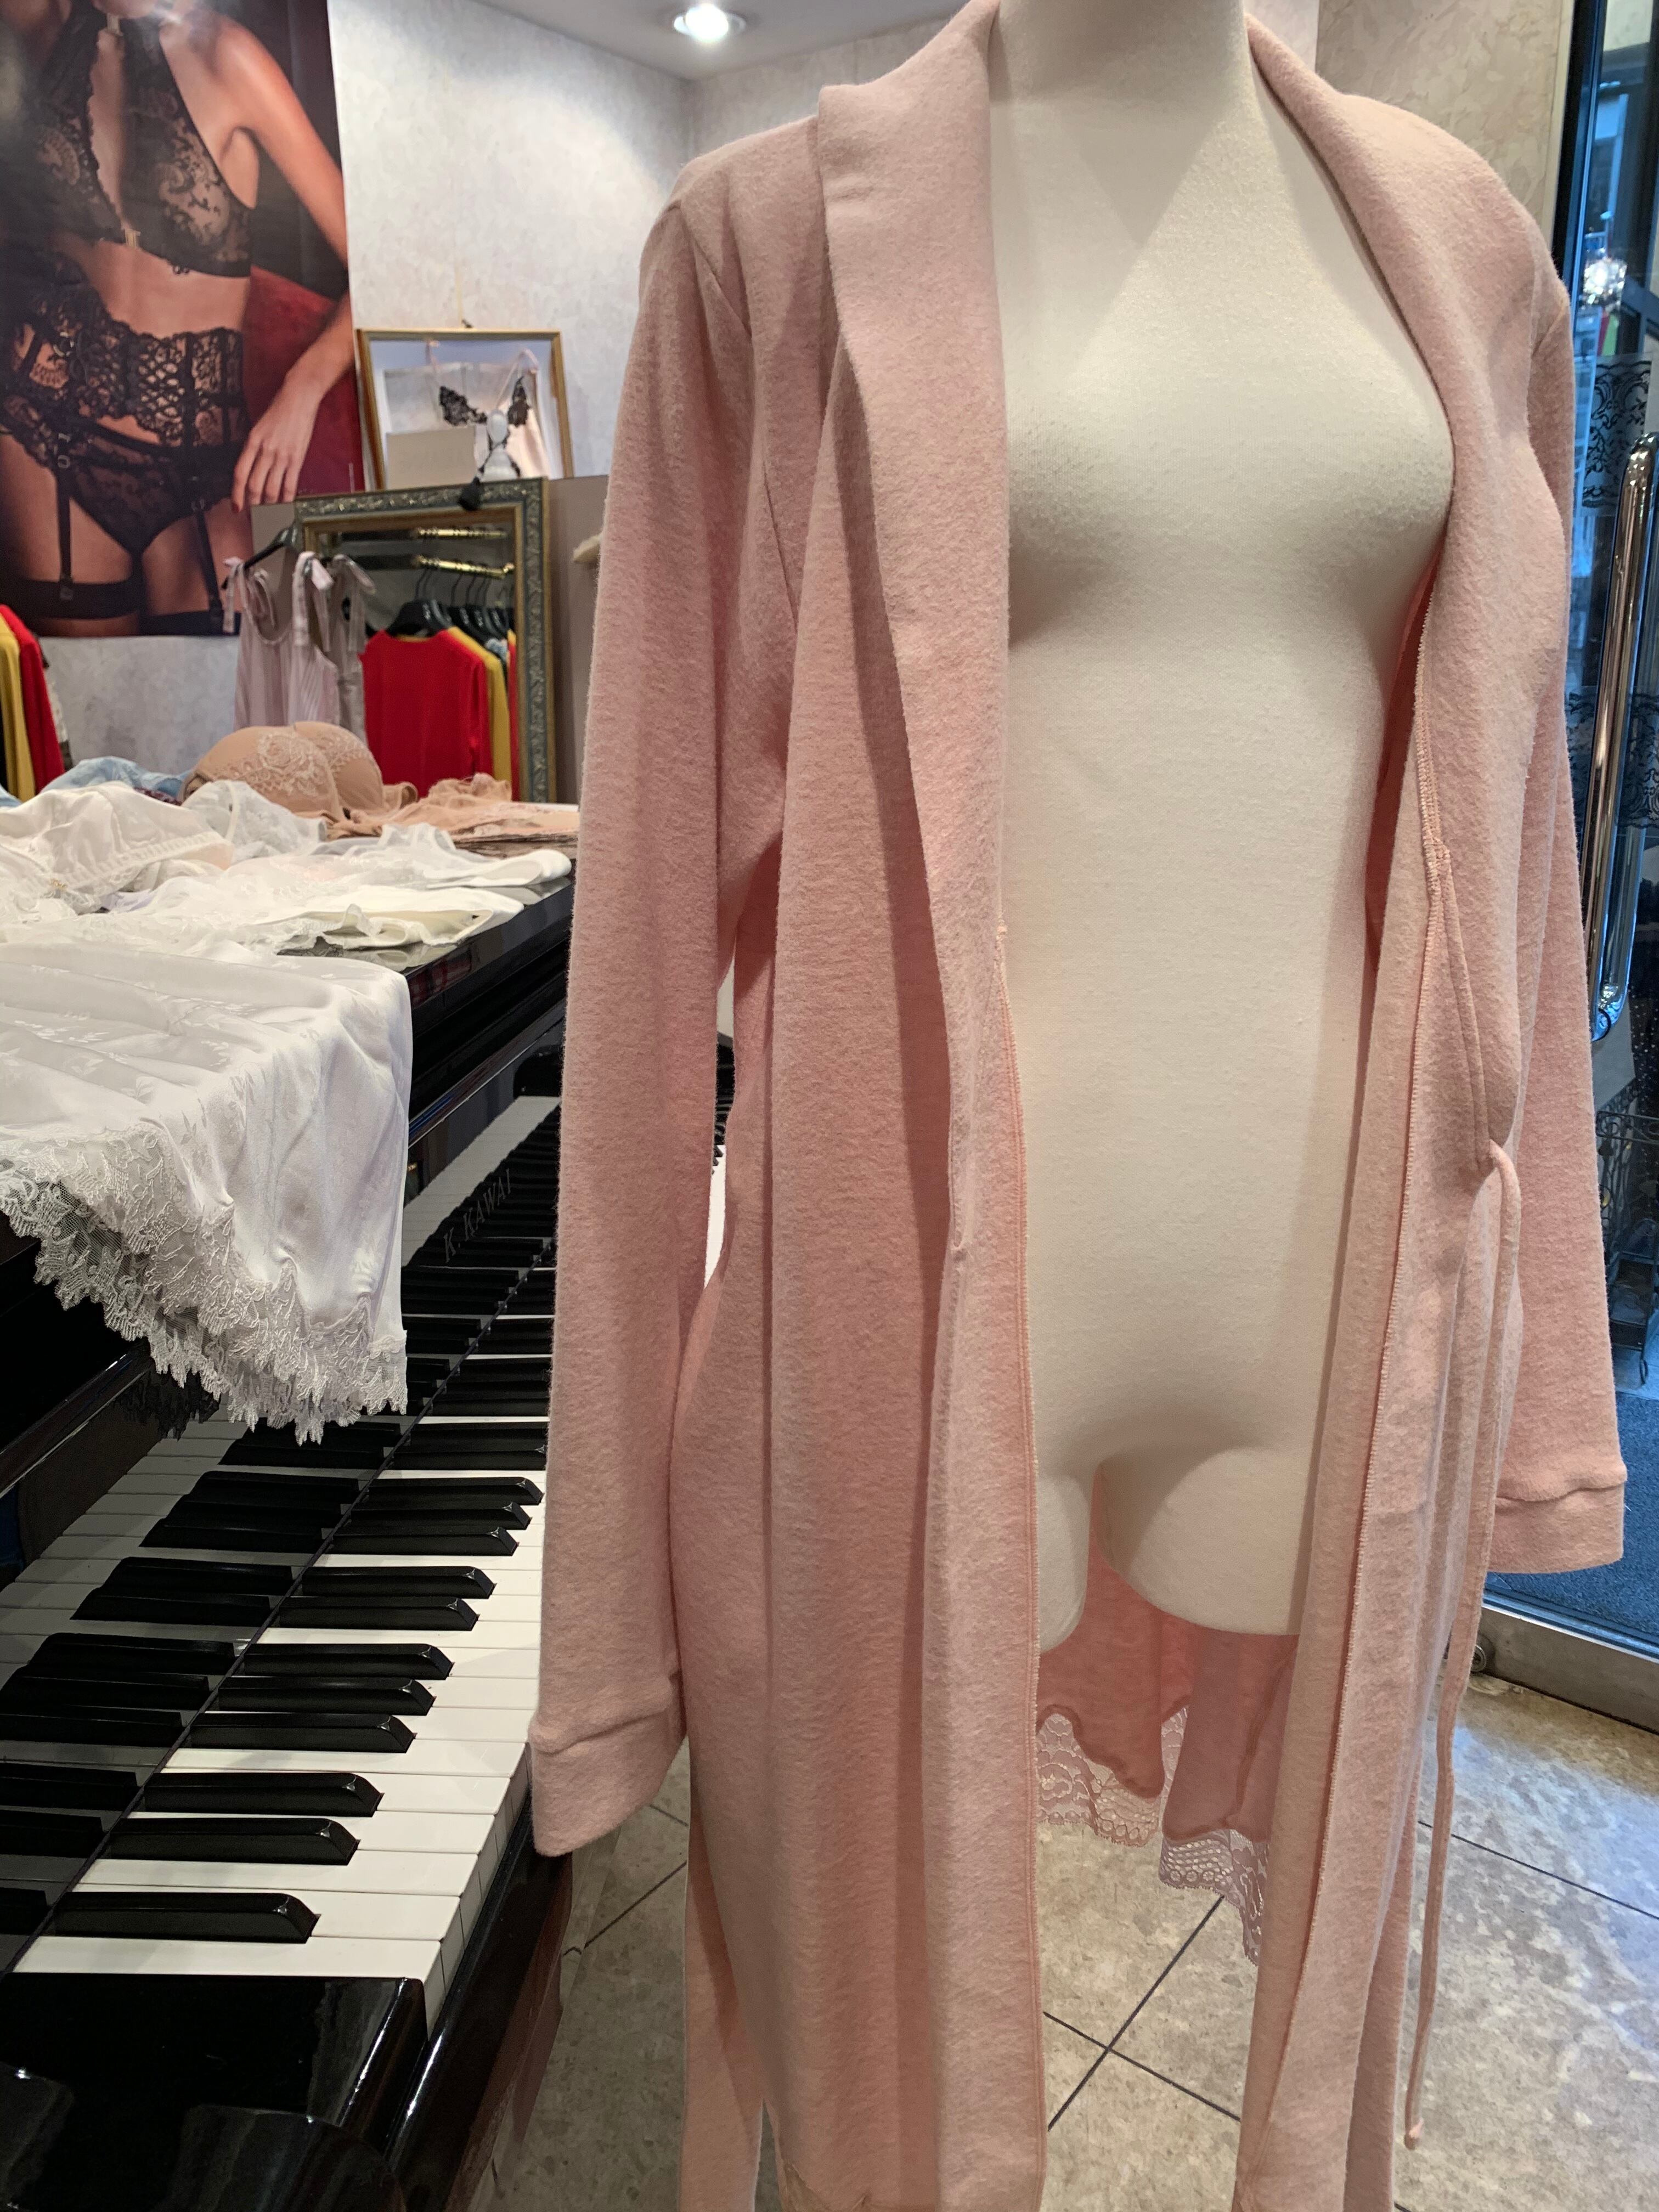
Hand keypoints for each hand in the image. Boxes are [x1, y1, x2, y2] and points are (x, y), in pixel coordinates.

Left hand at [232, 371, 326, 510]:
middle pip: (254, 486)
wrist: (299, 397)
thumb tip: (253, 470)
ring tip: (268, 517)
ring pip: (271, 489)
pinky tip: (285, 508)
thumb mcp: (259, 427)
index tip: (236, 508)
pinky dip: (286, 500)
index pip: (240, 474)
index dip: (236, 494)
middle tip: (253, 518)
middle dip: (252, 506)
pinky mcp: (296, 458)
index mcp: (252, 442)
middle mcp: (264, 451)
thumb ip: (255, 448)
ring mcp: (281, 456)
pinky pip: (289, 485)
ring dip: (269, 506)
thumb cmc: (279, 410)